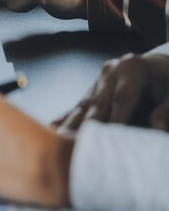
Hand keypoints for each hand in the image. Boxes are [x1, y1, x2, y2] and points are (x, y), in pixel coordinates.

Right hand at [53, 53, 168, 131]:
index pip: (123, 99)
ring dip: (72, 125)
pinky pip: (79, 106)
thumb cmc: (166, 79)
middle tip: (78, 144)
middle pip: (98, 104)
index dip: (116, 120)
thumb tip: (156, 131)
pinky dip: (67, 117)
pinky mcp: (92, 89)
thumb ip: (165, 111)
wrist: (159, 66)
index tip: (109, 139)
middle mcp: (110, 72)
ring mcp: (98, 80)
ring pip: (84, 106)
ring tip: (61, 140)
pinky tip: (53, 126)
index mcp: (132, 68)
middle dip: (87, 127)